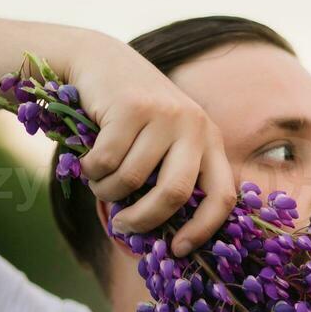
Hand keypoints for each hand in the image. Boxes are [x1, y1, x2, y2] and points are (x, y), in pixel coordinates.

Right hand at [67, 31, 236, 256]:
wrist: (98, 62)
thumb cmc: (129, 118)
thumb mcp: (159, 145)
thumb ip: (164, 181)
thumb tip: (155, 242)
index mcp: (209, 139)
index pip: (222, 194)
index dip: (203, 229)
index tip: (178, 250)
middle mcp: (194, 125)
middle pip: (175, 193)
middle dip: (145, 219)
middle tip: (123, 227)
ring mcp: (163, 113)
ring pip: (131, 179)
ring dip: (106, 191)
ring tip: (99, 180)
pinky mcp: (131, 106)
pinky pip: (106, 162)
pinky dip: (91, 170)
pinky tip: (88, 159)